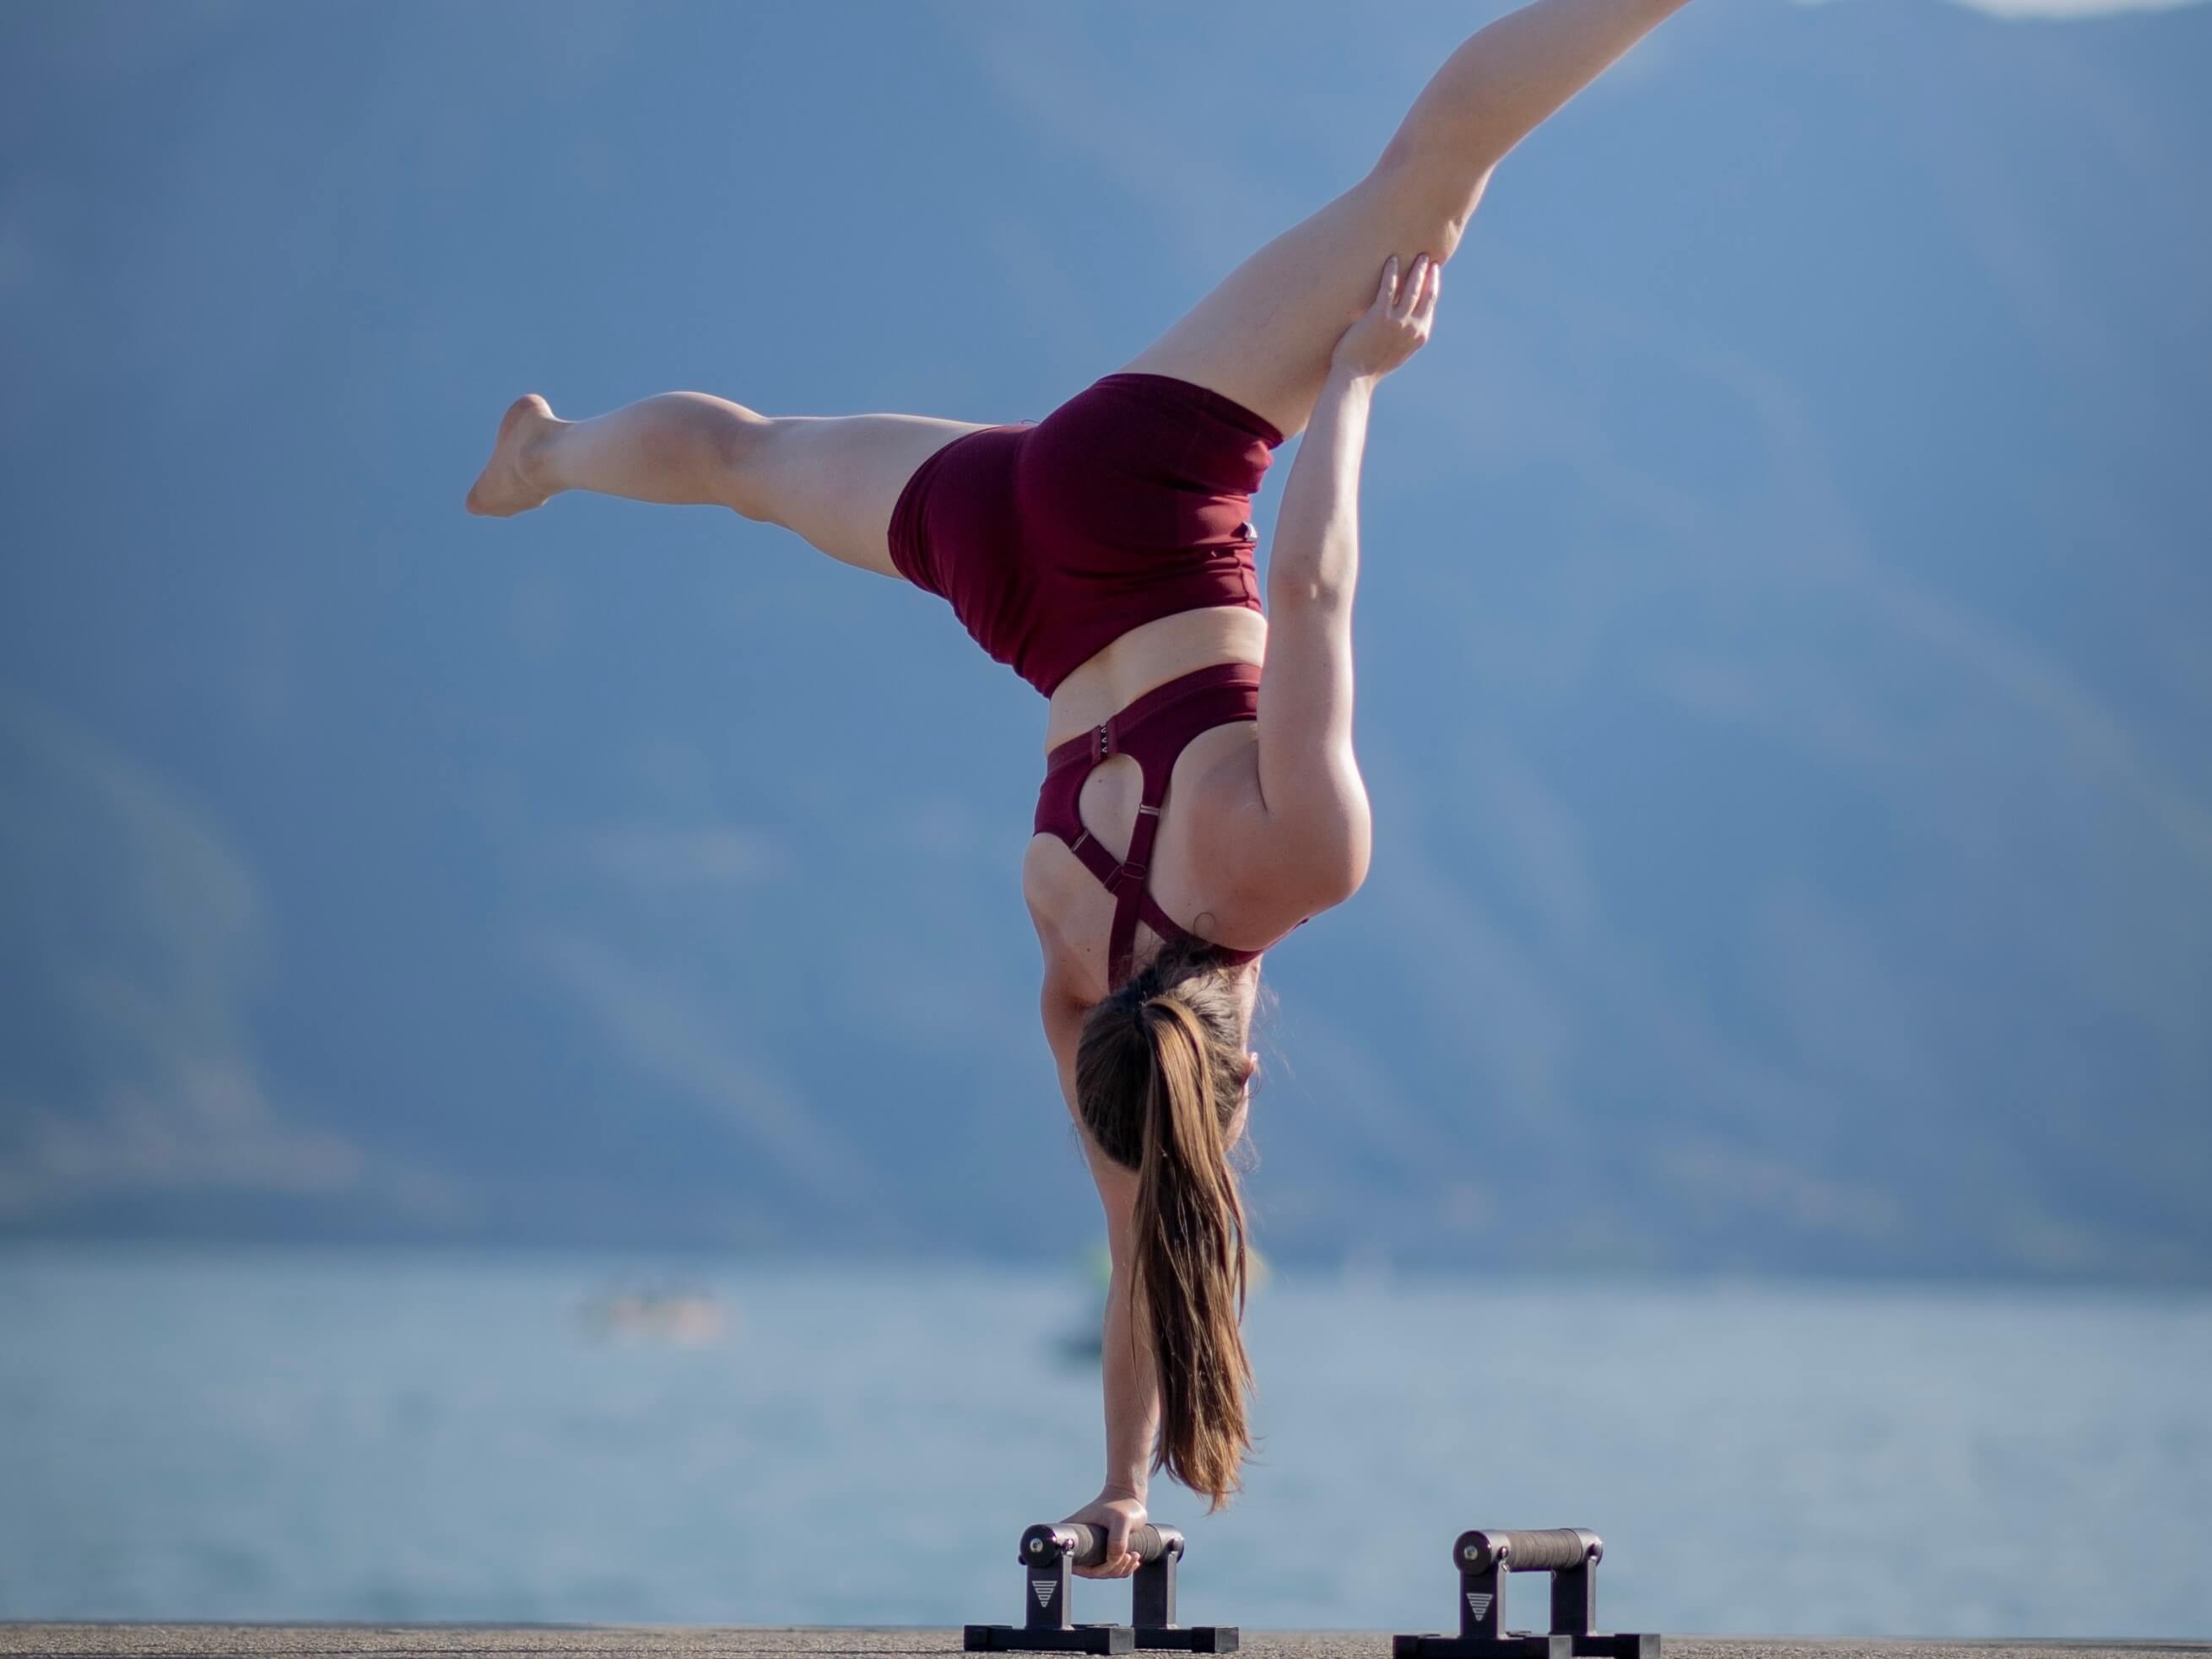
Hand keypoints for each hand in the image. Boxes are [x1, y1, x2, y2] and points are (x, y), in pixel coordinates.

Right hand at [1062, 1489, 1148, 1579]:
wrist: (1129, 1496)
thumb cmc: (1123, 1505)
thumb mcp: (1121, 1520)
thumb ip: (1117, 1541)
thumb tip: (1113, 1560)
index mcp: (1074, 1534)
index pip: (1074, 1563)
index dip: (1091, 1569)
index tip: (1111, 1559)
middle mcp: (1080, 1543)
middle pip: (1091, 1571)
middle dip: (1112, 1569)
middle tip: (1127, 1555)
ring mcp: (1092, 1548)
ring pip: (1103, 1571)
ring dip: (1121, 1568)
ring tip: (1133, 1554)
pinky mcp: (1103, 1551)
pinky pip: (1112, 1568)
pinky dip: (1124, 1567)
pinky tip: (1133, 1557)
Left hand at [1330, 253, 1440, 381]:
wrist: (1354, 379)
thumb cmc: (1369, 367)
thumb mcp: (1395, 352)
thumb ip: (1403, 335)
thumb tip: (1402, 318)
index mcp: (1419, 336)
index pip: (1430, 305)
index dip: (1432, 286)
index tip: (1432, 272)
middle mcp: (1413, 328)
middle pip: (1426, 293)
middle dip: (1428, 273)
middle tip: (1427, 257)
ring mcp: (1398, 322)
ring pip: (1412, 288)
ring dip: (1416, 269)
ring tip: (1416, 255)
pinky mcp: (1380, 317)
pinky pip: (1388, 287)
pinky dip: (1391, 271)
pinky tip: (1391, 260)